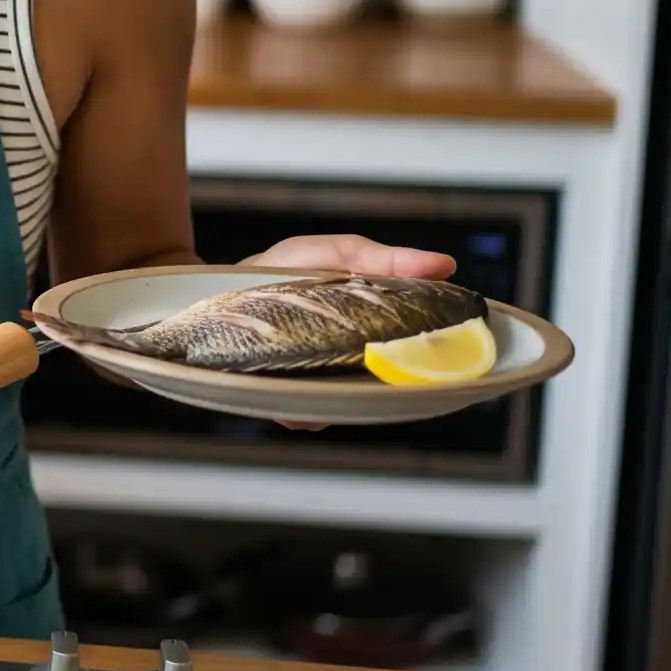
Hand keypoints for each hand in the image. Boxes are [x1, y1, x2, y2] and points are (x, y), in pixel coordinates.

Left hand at [244, 234, 457, 427]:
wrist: (221, 282)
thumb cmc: (284, 267)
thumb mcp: (338, 252)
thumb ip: (387, 260)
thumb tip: (444, 265)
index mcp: (373, 332)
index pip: (418, 358)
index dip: (438, 361)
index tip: (448, 355)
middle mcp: (351, 363)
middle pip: (389, 389)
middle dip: (396, 385)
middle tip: (388, 368)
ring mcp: (318, 382)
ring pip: (349, 408)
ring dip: (347, 398)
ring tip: (334, 375)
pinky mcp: (284, 397)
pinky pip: (305, 417)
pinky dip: (305, 412)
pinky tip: (299, 396)